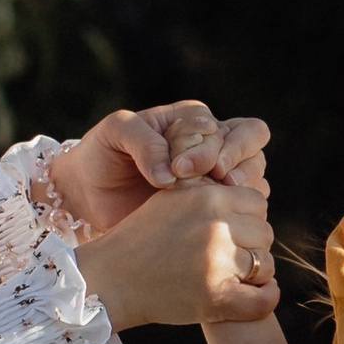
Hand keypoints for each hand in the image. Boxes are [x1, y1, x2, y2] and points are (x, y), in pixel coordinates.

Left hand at [45, 103, 269, 233]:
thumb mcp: (116, 133)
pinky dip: (232, 215)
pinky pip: (241, 210)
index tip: (180, 168)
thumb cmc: (102, 154)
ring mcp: (215, 180)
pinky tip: (207, 222)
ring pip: (256, 179)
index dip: (213, 148)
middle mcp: (213, 146)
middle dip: (239, 163)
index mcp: (194, 121)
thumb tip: (171, 174)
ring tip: (211, 203)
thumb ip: (144, 141)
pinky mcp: (211, 211)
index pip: (228, 127)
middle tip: (215, 179)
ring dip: (241, 190)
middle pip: (254, 146)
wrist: (88, 194)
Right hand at [78, 174, 274, 331]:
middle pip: (265, 232)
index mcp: (207, 197)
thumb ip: (206, 191)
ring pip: (266, 264)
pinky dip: (264, 299)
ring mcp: (217, 261)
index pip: (257, 202)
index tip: (232, 232)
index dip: (247, 219)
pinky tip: (253, 297)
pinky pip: (264, 300)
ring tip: (232, 277)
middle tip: (229, 258)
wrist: (110, 279)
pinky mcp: (216, 296)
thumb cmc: (140, 240)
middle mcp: (215, 225)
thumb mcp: (170, 199)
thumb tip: (243, 182)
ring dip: (255, 274)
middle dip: (252, 246)